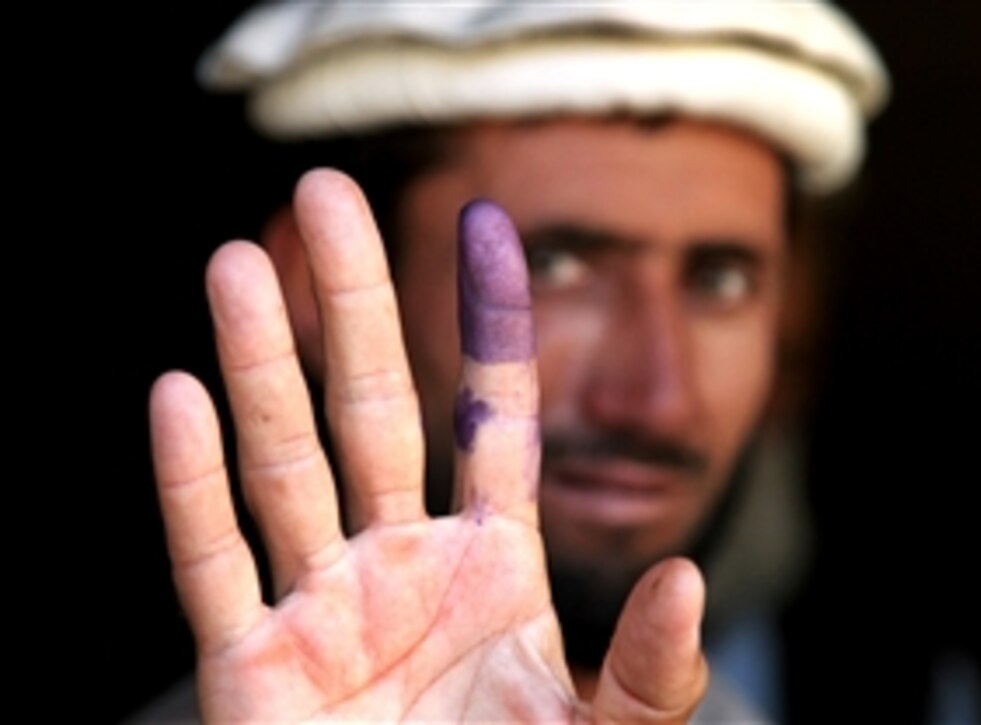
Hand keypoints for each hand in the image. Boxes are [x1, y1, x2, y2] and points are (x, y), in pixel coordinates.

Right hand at [149, 169, 707, 721]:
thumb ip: (650, 669)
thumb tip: (685, 579)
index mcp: (490, 562)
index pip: (491, 414)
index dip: (489, 321)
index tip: (486, 226)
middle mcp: (400, 562)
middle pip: (372, 403)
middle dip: (352, 300)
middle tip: (327, 193)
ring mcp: (322, 606)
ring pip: (285, 460)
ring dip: (257, 363)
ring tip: (234, 259)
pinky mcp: (253, 668)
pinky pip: (215, 563)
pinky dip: (191, 486)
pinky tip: (175, 396)